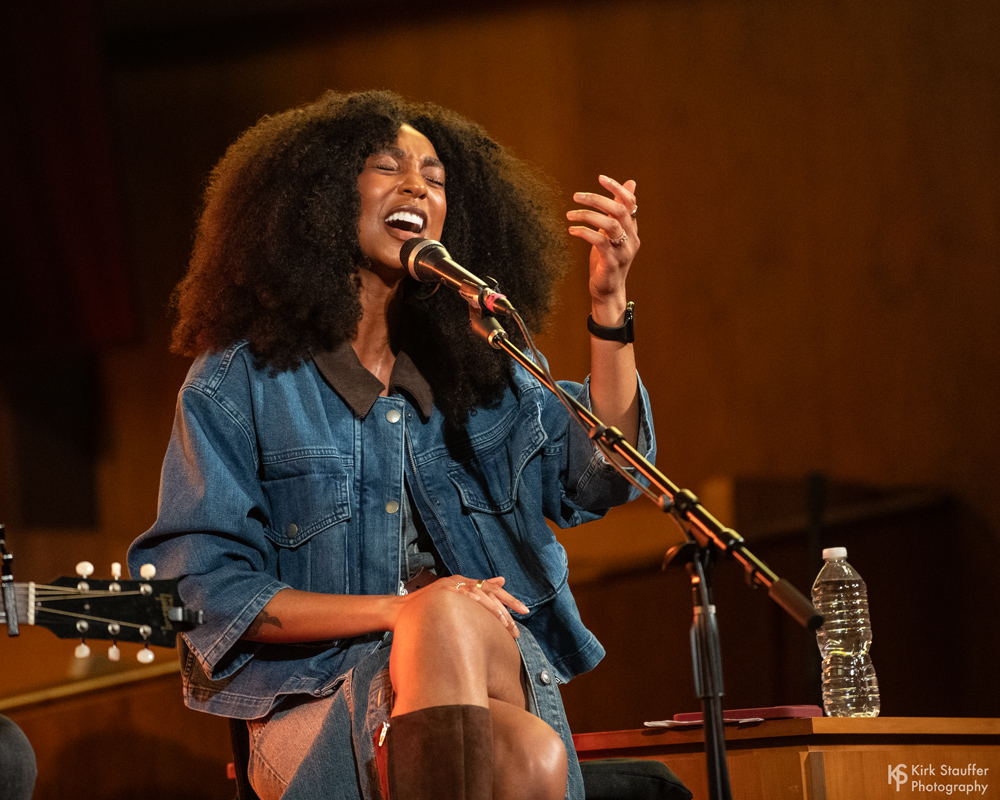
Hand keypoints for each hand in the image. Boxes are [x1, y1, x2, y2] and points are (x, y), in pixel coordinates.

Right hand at [434, 575, 528, 638]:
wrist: (399, 610)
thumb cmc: (427, 607)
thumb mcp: (453, 596)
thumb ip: (478, 590)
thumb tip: (502, 580)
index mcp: (464, 582)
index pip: (493, 589)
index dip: (510, 600)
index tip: (525, 611)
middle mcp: (460, 581)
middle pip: (491, 591)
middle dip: (507, 609)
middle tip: (516, 629)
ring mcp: (451, 585)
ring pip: (480, 596)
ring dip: (494, 612)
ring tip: (505, 626)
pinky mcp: (443, 592)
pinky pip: (465, 598)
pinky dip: (477, 606)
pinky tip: (486, 618)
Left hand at [566, 175, 638, 320]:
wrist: (608, 291)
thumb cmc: (607, 261)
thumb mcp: (612, 232)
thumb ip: (618, 211)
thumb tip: (630, 183)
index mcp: (632, 230)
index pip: (630, 203)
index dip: (617, 188)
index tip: (601, 178)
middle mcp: (631, 239)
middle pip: (619, 211)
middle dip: (597, 199)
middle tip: (577, 196)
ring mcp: (622, 251)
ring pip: (610, 225)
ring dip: (588, 216)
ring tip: (570, 215)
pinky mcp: (611, 263)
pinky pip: (600, 242)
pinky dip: (584, 233)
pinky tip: (572, 230)